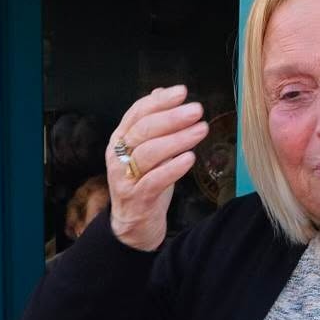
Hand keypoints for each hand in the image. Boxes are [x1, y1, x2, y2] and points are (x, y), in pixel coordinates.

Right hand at [106, 86, 208, 251]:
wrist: (133, 227)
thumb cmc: (144, 185)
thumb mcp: (148, 151)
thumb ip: (153, 123)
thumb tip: (161, 92)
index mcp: (121, 139)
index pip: (137, 112)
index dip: (159, 101)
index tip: (182, 92)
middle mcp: (118, 155)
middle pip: (143, 130)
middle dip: (172, 117)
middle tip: (197, 110)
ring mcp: (125, 178)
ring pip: (149, 153)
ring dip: (177, 139)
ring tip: (201, 130)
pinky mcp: (137, 199)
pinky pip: (155, 180)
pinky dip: (172, 168)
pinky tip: (190, 158)